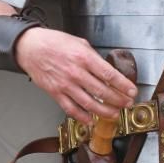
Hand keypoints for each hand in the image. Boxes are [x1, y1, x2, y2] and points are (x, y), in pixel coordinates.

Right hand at [15, 28, 137, 124]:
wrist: (31, 48)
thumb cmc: (55, 42)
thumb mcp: (79, 42)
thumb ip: (93, 57)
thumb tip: (106, 70)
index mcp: (84, 57)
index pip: (109, 74)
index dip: (123, 85)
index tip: (132, 91)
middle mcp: (76, 72)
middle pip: (102, 91)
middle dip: (118, 100)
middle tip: (127, 103)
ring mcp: (65, 85)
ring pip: (89, 104)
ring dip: (105, 111)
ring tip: (115, 114)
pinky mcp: (55, 93)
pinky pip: (71, 109)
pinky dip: (83, 117)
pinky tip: (92, 120)